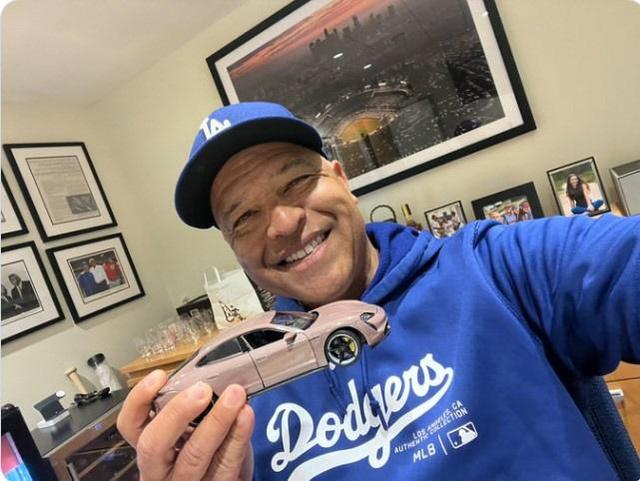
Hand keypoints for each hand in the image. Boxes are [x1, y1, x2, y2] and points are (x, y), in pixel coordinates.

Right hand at [117, 370, 254, 480]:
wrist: (229, 480)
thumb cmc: (209, 450)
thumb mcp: (192, 429)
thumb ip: (193, 409)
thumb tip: (213, 374)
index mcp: (151, 446)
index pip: (130, 425)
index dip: (139, 400)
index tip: (159, 376)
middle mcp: (159, 470)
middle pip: (153, 445)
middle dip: (177, 413)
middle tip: (202, 389)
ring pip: (193, 457)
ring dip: (216, 421)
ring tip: (235, 396)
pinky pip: (225, 465)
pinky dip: (238, 437)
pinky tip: (246, 416)